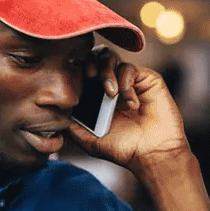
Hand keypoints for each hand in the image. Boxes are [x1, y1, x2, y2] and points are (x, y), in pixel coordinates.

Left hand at [69, 46, 189, 172]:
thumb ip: (73, 128)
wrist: (152, 154)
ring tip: (111, 93)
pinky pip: (131, 69)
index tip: (76, 80)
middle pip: (97, 56)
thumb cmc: (124, 149)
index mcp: (98, 95)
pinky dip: (126, 83)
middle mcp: (113, 84)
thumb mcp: (91, 141)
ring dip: (107, 71)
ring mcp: (130, 80)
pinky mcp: (147, 80)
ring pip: (112, 57)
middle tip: (91, 76)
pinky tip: (131, 104)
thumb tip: (57, 116)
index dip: (78, 69)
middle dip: (91, 62)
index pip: (84, 70)